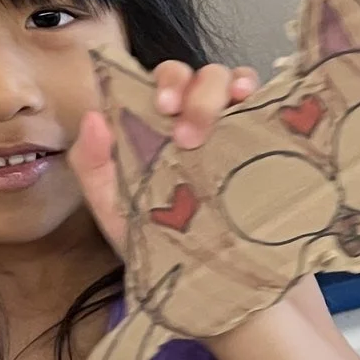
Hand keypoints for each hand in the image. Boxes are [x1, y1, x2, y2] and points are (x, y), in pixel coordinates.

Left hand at [69, 60, 259, 254]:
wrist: (209, 282)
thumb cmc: (156, 240)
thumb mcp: (115, 207)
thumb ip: (94, 165)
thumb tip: (93, 118)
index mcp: (160, 125)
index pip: (163, 84)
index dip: (165, 83)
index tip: (162, 105)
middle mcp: (197, 119)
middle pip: (199, 77)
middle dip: (194, 94)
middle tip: (188, 135)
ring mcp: (232, 128)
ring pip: (232, 82)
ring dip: (225, 90)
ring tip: (230, 107)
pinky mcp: (263, 141)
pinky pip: (267, 103)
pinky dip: (261, 92)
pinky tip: (254, 100)